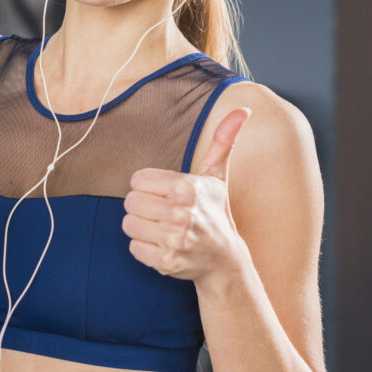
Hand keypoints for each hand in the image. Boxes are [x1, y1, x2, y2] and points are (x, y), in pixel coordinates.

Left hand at [121, 107, 250, 285]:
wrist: (224, 259)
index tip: (166, 194)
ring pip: (128, 224)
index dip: (148, 187)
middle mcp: (180, 213)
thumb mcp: (217, 175)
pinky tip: (163, 246)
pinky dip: (144, 248)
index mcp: (186, 187)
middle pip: (130, 202)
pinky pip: (134, 248)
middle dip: (143, 207)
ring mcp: (173, 239)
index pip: (136, 180)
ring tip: (163, 229)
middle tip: (164, 213)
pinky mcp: (166, 262)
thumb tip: (243, 110)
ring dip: (142, 227)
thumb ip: (223, 140)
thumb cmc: (215, 211)